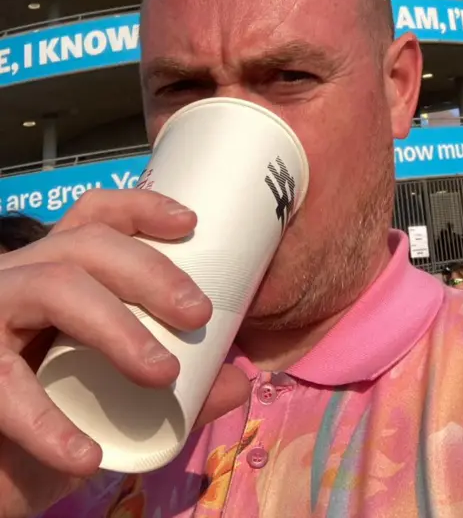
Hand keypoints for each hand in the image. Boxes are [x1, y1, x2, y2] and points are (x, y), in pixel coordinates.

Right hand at [0, 191, 249, 517]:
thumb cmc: (43, 426)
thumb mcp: (112, 408)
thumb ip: (174, 397)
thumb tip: (238, 380)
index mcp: (52, 275)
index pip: (92, 218)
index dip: (139, 207)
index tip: (190, 223)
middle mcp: (18, 281)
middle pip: (84, 244)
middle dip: (148, 270)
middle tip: (198, 313)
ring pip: (54, 286)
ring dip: (116, 326)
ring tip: (162, 374)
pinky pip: (6, 383)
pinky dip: (47, 423)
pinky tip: (86, 456)